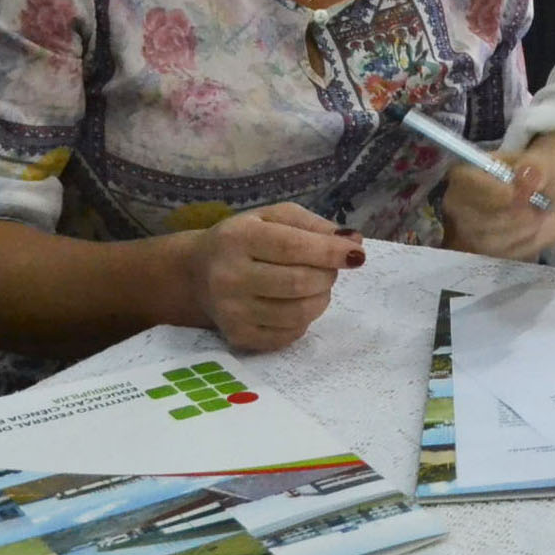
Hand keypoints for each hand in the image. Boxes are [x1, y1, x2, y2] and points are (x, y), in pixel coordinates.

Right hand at [184, 203, 362, 352]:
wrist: (197, 273)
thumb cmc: (246, 238)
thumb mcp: (275, 217)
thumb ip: (314, 226)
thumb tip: (354, 241)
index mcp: (238, 238)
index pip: (292, 247)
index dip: (329, 252)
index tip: (356, 255)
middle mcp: (229, 276)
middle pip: (299, 283)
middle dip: (327, 275)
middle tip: (329, 268)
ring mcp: (231, 311)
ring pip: (298, 313)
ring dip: (321, 298)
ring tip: (316, 285)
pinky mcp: (238, 337)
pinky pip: (289, 334)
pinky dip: (305, 319)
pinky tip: (297, 303)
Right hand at [442, 132, 554, 259]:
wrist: (551, 195)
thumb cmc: (539, 174)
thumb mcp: (544, 163)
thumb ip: (535, 167)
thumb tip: (527, 173)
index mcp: (465, 174)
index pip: (465, 185)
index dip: (494, 192)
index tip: (525, 195)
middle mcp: (459, 204)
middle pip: (474, 219)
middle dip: (512, 217)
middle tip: (540, 210)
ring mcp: (469, 230)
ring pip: (489, 241)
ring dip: (522, 231)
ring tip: (542, 216)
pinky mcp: (485, 250)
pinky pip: (503, 254)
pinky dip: (526, 243)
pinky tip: (537, 228)